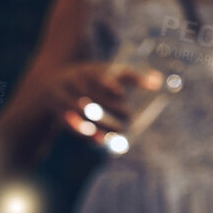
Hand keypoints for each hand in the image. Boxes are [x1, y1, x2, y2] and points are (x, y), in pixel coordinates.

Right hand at [46, 62, 162, 141]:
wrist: (53, 82)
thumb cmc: (93, 78)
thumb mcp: (110, 72)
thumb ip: (134, 77)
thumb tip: (158, 82)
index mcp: (88, 71)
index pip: (97, 75)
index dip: (108, 84)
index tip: (121, 93)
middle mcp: (74, 83)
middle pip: (91, 95)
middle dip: (110, 107)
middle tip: (130, 117)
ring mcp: (63, 98)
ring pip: (79, 111)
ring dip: (98, 123)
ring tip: (118, 132)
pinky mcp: (58, 113)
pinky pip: (70, 125)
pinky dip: (85, 134)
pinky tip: (100, 142)